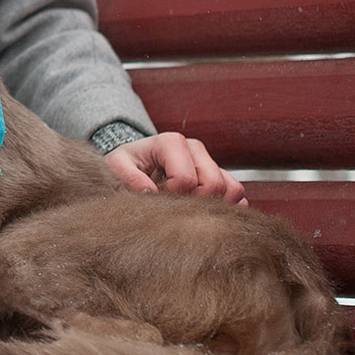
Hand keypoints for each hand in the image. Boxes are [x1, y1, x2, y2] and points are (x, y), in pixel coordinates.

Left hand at [104, 132, 246, 204]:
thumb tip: (150, 194)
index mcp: (171, 142)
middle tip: (172, 207)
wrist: (135, 162)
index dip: (171, 196)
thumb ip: (129, 178)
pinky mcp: (222, 176)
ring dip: (212, 207)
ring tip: (186, 209)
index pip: (186, 179)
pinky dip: (225, 209)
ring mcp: (211, 162)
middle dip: (193, 204)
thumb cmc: (125, 164)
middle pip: (214, 185)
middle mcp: (195, 149)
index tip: (155, 197)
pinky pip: (239, 197)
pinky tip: (202, 212)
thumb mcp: (116, 166)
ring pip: (232, 190)